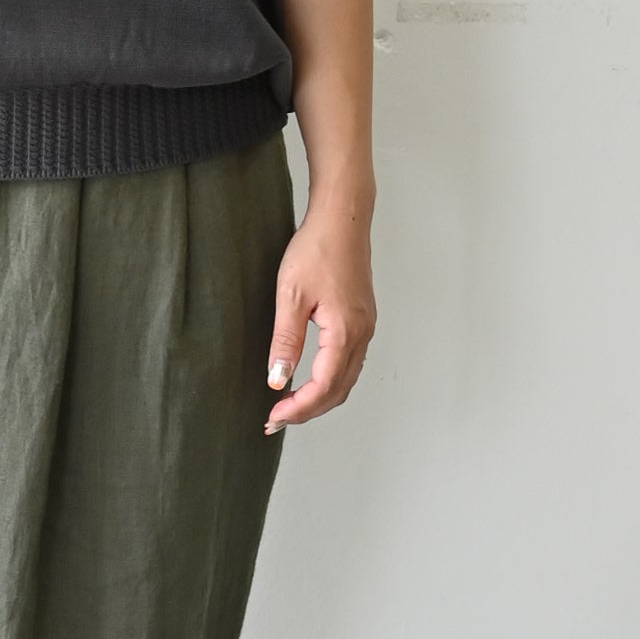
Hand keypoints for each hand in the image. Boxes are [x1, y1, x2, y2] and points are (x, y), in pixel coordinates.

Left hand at [264, 207, 375, 432]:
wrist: (342, 218)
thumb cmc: (316, 249)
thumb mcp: (290, 295)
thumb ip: (285, 340)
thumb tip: (278, 378)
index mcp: (345, 332)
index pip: (323, 387)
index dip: (298, 408)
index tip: (274, 416)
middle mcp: (362, 334)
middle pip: (339, 391)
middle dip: (308, 410)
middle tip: (277, 420)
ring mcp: (366, 327)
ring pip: (346, 379)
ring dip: (320, 398)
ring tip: (290, 406)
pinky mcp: (362, 319)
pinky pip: (350, 363)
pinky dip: (330, 381)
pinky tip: (309, 380)